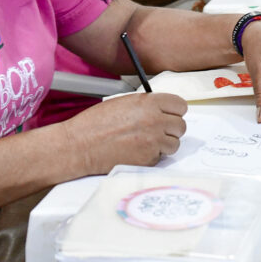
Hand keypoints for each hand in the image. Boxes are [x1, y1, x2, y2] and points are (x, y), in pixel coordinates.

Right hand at [66, 93, 188, 174]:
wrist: (79, 145)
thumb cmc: (95, 123)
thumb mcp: (124, 102)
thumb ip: (147, 104)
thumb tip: (162, 109)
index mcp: (150, 103)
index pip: (181, 105)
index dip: (174, 111)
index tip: (170, 115)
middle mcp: (155, 120)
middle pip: (181, 126)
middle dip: (171, 129)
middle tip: (157, 130)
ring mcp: (153, 141)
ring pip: (174, 144)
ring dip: (164, 144)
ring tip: (146, 142)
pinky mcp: (148, 159)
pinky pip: (161, 157)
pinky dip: (152, 156)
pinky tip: (136, 151)